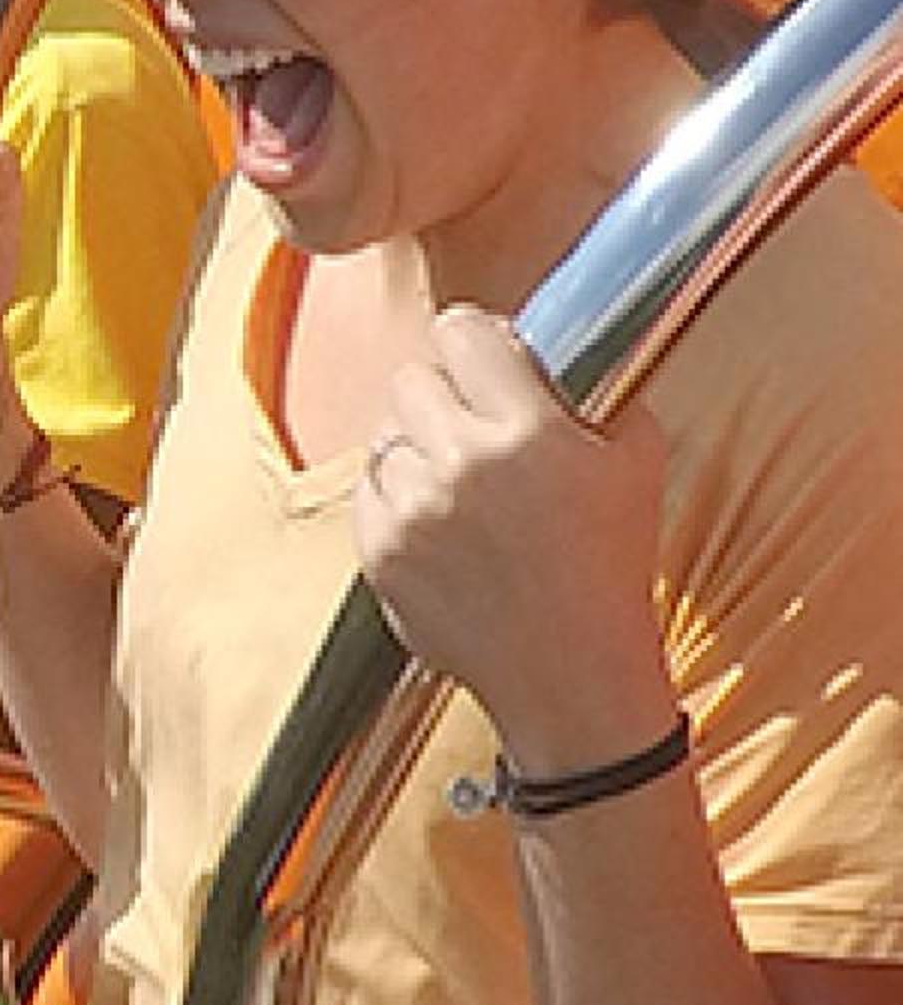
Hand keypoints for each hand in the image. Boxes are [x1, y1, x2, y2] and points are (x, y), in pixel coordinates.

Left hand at [355, 306, 676, 774]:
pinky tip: (442, 525)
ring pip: (383, 434)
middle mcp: (458, 464)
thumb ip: (599, 393)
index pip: (462, 331)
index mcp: (525, 433)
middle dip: (445, 395)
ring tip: (463, 488)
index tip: (490, 361)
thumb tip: (558, 351)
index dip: (478, 342)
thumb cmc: (607, 570)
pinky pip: (367, 489)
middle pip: (412, 377)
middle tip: (478, 428)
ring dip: (416, 449)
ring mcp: (410, 510)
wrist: (569, 673)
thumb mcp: (636, 466)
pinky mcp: (376, 550)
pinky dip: (396, 498)